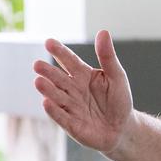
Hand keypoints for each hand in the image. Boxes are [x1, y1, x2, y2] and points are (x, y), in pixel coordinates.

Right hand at [33, 30, 135, 153]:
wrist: (122, 128)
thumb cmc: (119, 100)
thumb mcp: (117, 77)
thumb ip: (108, 57)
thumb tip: (103, 32)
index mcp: (83, 75)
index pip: (70, 61)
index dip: (60, 52)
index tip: (49, 42)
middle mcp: (73, 89)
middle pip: (59, 78)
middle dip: (48, 72)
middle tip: (37, 65)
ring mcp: (70, 106)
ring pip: (56, 96)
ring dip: (47, 89)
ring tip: (39, 81)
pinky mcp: (71, 124)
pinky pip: (61, 116)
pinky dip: (54, 110)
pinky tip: (46, 102)